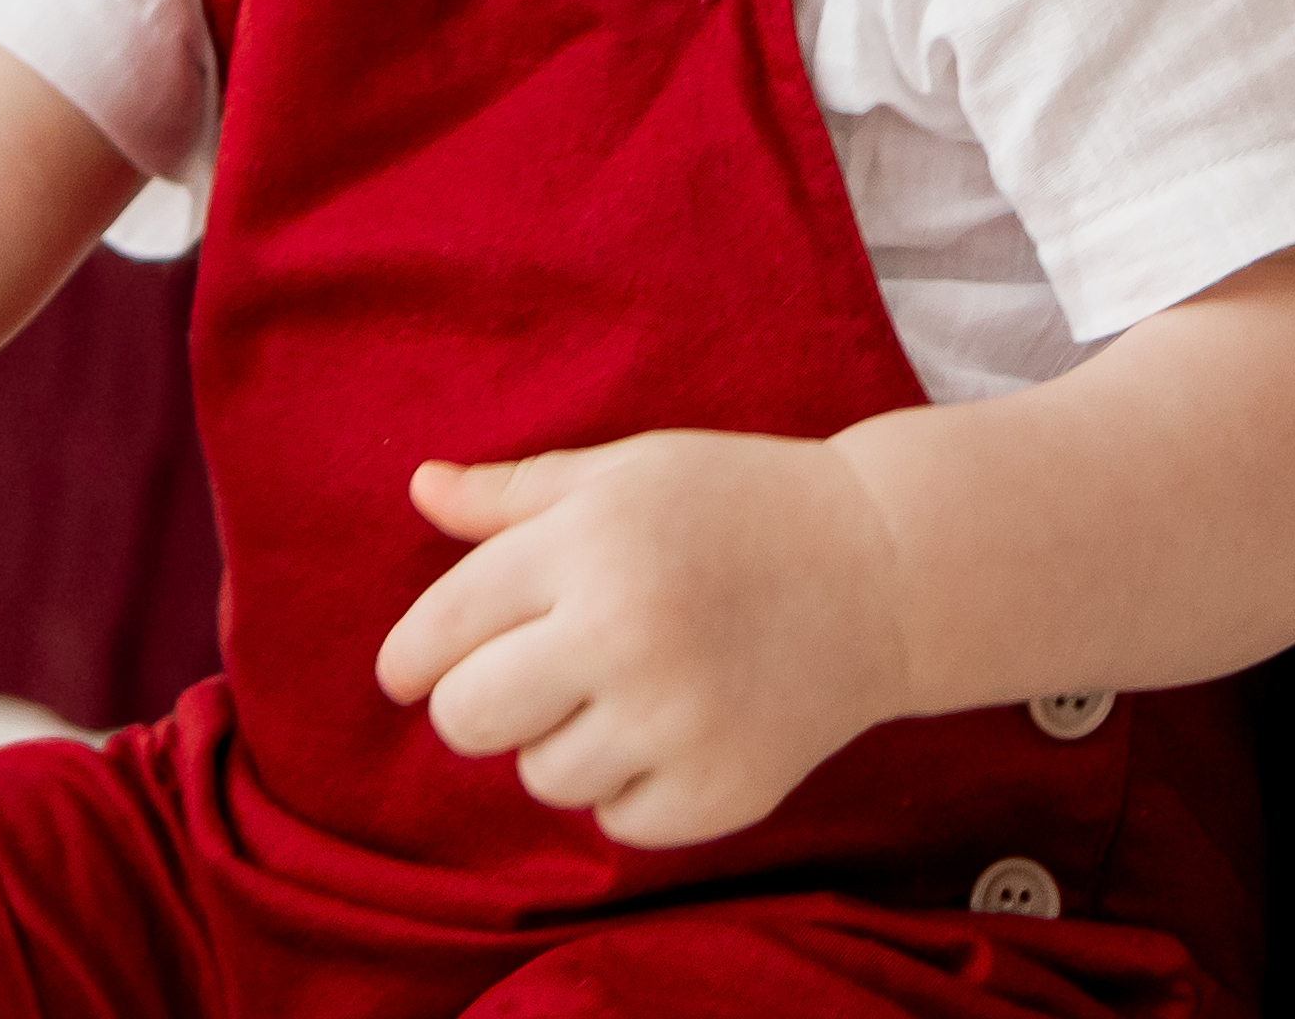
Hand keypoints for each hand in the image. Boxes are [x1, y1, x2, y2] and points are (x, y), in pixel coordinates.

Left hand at [376, 433, 913, 848]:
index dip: (409, 660)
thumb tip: (420, 488)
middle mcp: (626, 632)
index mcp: (590, 544)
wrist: (885, 569)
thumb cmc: (739, 506)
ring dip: (563, 743)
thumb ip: (514, 495)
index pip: (442, 629)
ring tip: (630, 688)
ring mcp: (678, 720)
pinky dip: (631, 786)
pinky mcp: (722, 789)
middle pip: (468, 720)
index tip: (409, 673)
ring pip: (540, 777)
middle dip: (477, 704)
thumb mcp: (628, 474)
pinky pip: (616, 819)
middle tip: (529, 678)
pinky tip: (678, 726)